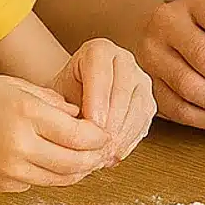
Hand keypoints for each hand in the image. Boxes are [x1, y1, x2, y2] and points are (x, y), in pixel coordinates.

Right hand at [0, 75, 110, 192]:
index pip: (79, 134)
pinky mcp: (4, 185)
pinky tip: (55, 162)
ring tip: (88, 159)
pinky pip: (40, 183)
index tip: (106, 132)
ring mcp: (11, 169)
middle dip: (95, 157)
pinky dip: (53, 174)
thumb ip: (54, 102)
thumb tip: (84, 118)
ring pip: (61, 179)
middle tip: (104, 150)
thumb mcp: (17, 86)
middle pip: (75, 162)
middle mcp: (19, 145)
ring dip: (80, 171)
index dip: (99, 136)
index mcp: (26, 114)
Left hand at [54, 38, 155, 161]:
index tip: (91, 125)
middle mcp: (123, 59)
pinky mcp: (148, 100)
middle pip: (123, 90)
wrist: (73, 97)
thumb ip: (64, 107)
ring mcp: (139, 79)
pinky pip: (144, 121)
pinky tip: (115, 153)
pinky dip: (130, 140)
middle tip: (99, 146)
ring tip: (105, 154)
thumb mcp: (56, 97)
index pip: (101, 71)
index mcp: (98, 50)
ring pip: (138, 106)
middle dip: (111, 122)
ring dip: (122, 134)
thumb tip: (78, 131)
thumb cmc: (63, 95)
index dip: (97, 100)